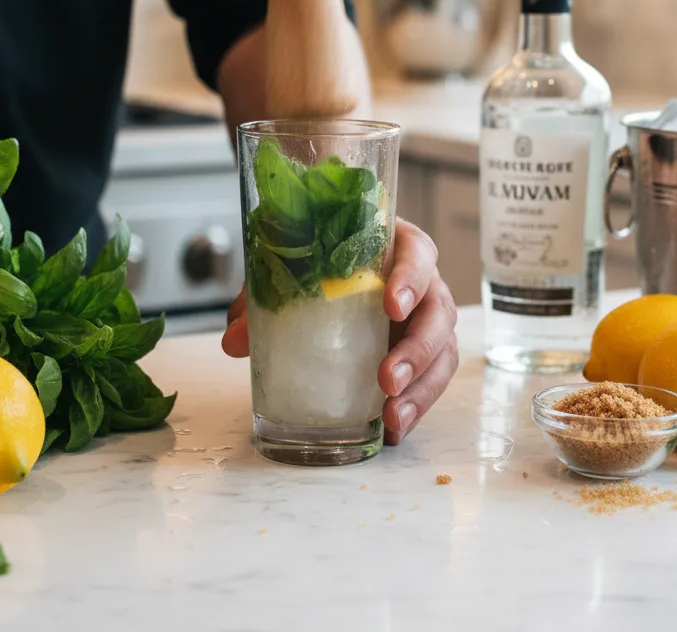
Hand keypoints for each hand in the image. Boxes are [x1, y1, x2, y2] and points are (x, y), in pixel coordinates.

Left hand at [222, 218, 458, 445]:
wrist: (325, 267)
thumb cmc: (318, 258)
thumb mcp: (289, 266)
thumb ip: (264, 295)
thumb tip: (234, 341)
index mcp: (395, 246)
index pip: (417, 253)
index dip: (411, 278)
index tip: (391, 305)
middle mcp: (421, 282)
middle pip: (438, 311)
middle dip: (418, 349)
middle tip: (387, 379)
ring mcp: (425, 320)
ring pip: (442, 352)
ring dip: (422, 388)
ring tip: (392, 418)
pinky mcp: (422, 354)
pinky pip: (430, 380)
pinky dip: (415, 407)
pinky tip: (392, 431)